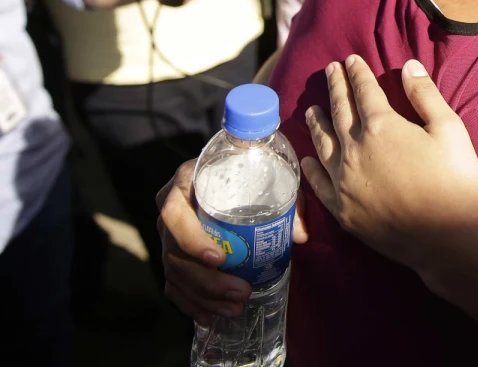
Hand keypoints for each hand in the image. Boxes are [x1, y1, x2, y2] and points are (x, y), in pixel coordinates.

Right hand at [156, 160, 309, 324]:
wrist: (232, 168)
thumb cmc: (251, 169)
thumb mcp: (270, 174)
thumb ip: (288, 200)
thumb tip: (300, 235)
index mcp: (186, 181)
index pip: (174, 214)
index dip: (191, 239)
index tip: (218, 259)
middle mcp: (171, 209)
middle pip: (175, 253)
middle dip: (207, 281)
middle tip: (240, 293)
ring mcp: (169, 234)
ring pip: (174, 273)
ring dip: (204, 297)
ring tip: (235, 308)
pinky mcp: (172, 254)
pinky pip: (173, 284)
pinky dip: (190, 303)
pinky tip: (209, 316)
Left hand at [301, 57, 477, 277]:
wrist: (445, 238)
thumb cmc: (454, 181)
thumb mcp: (450, 130)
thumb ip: (426, 96)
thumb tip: (408, 66)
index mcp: (382, 126)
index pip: (364, 91)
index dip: (358, 73)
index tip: (350, 59)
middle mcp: (355, 150)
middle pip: (339, 111)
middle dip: (335, 88)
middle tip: (330, 71)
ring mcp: (344, 181)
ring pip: (322, 144)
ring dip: (317, 123)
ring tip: (311, 109)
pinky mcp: (342, 209)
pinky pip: (318, 183)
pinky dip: (310, 168)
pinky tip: (305, 159)